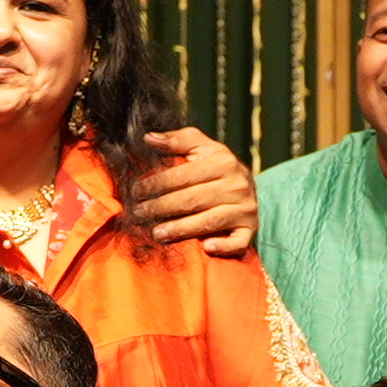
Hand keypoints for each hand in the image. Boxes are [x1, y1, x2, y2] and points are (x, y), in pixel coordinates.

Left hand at [135, 126, 258, 255]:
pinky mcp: (251, 229)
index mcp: (224, 162)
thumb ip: (175, 141)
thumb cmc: (215, 166)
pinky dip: (223, 246)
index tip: (135, 191)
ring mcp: (246, 209)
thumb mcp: (199, 147)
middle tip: (138, 214)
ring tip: (157, 233)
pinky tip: (205, 248)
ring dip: (181, 229)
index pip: (183, 175)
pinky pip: (238, 242)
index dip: (156, 184)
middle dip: (160, 208)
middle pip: (192, 199)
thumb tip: (147, 138)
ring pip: (209, 221)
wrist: (246, 186)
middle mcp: (238, 185)